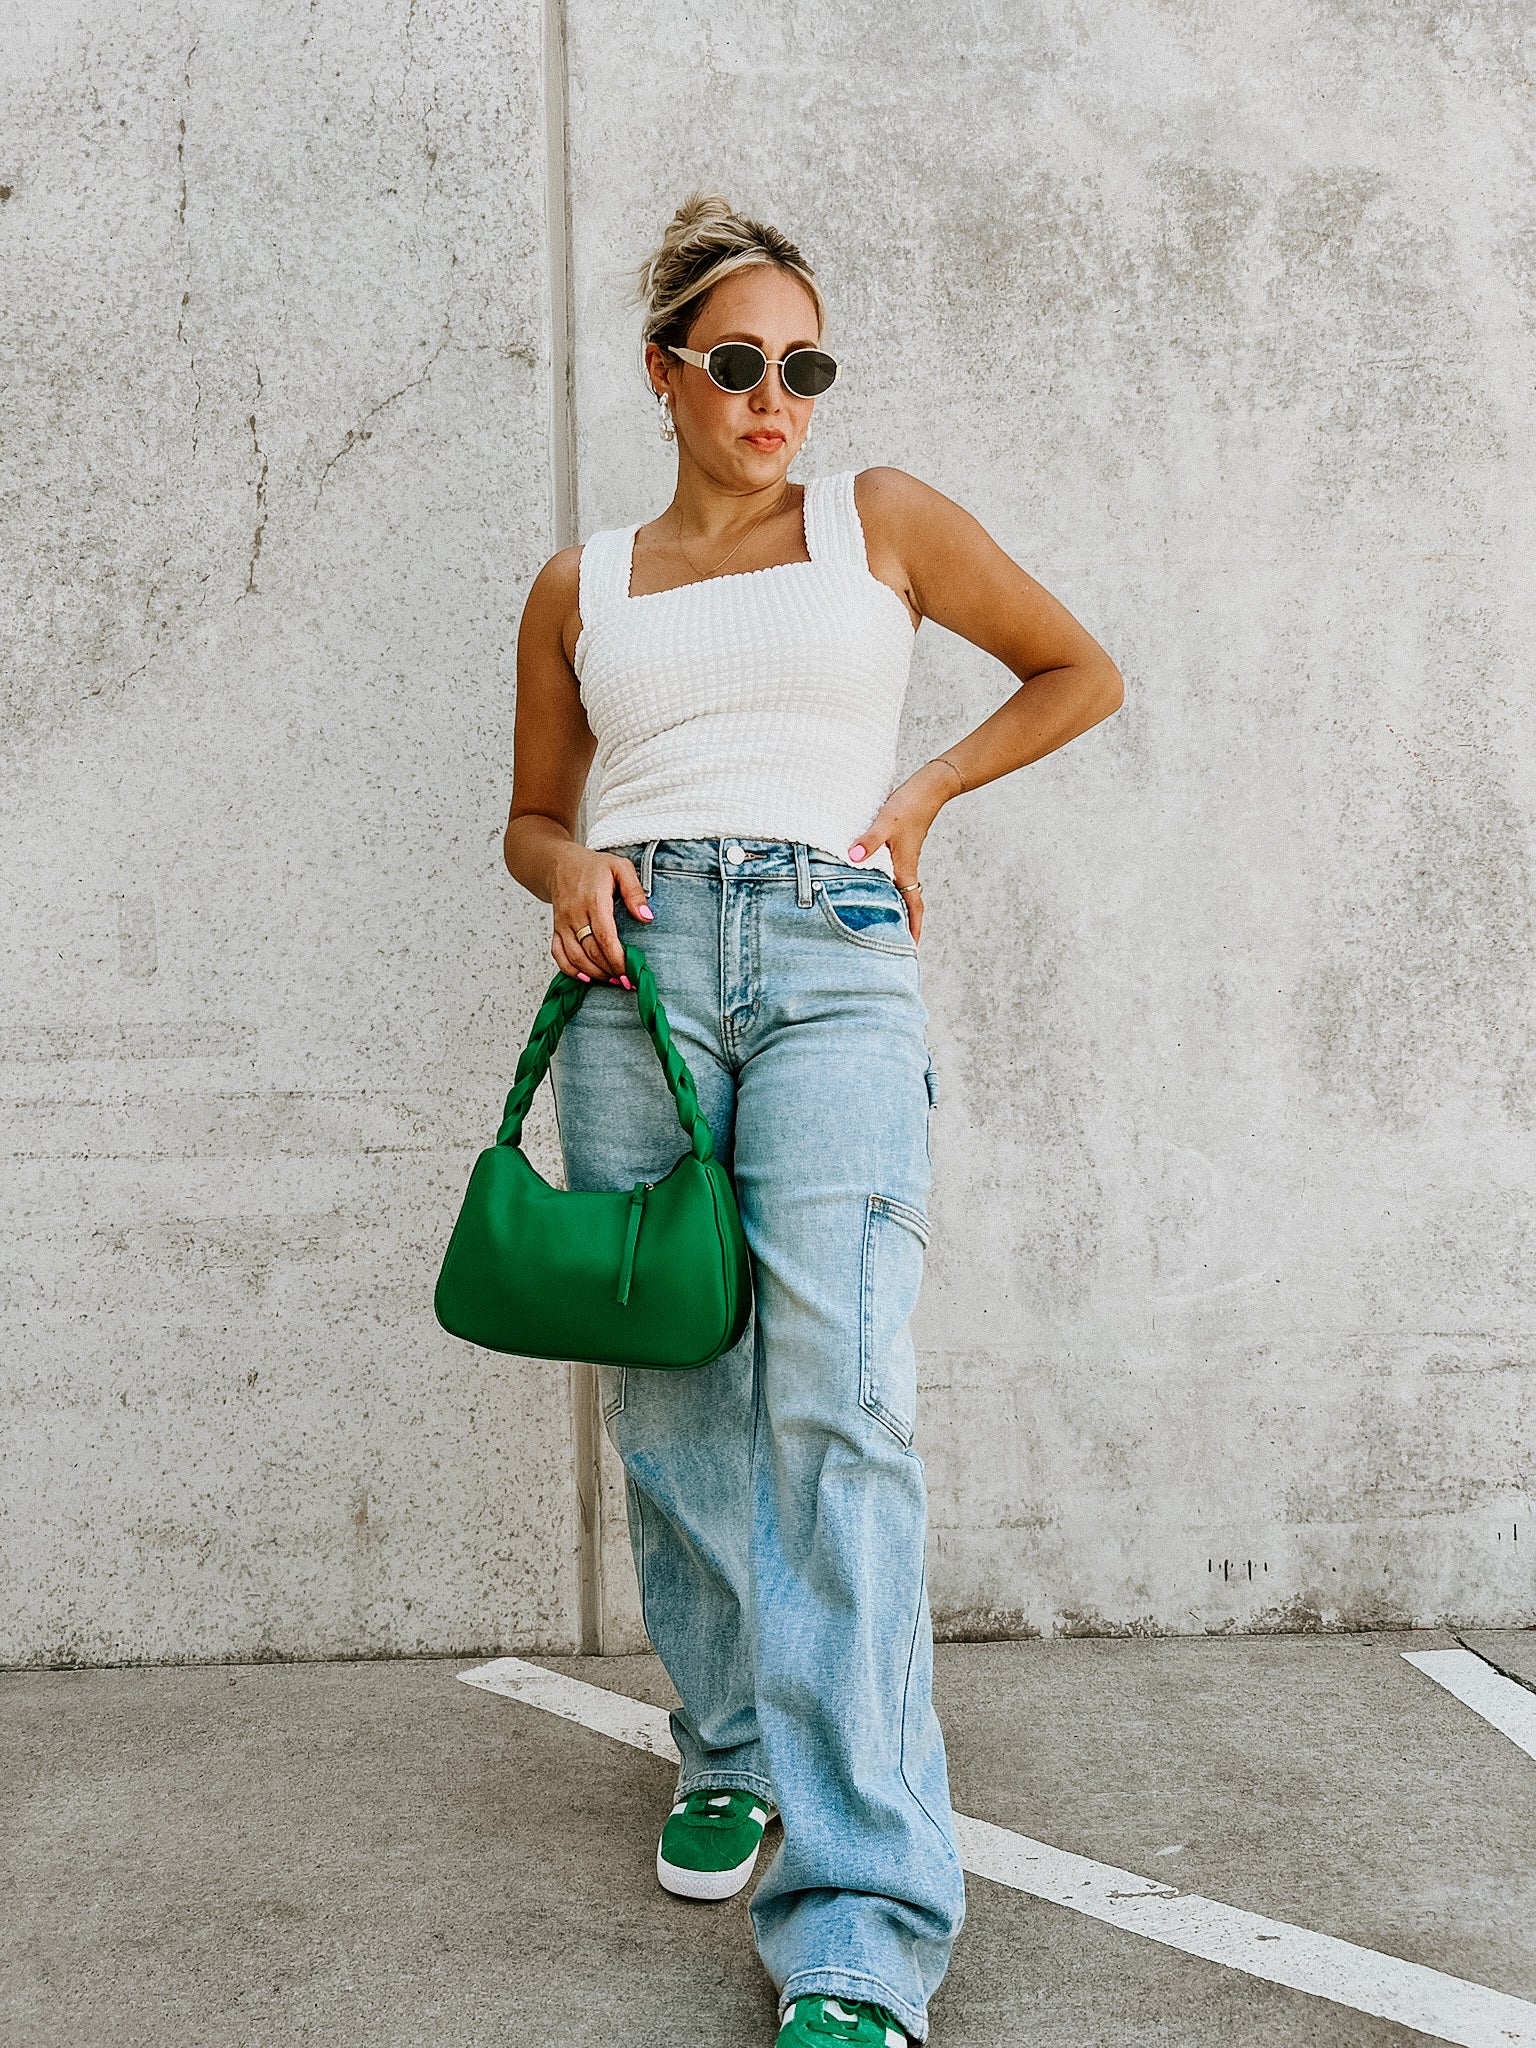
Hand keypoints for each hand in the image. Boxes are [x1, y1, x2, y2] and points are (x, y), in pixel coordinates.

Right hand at [549, 845, 653, 983]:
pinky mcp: (555, 929)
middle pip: (591, 951)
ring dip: (593, 973)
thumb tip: (646, 916)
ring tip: (611, 980)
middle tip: (626, 980)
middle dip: (609, 970)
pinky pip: (558, 954)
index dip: (617, 958)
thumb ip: (635, 890)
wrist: (559, 863)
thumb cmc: (593, 867)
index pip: (605, 936)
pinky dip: (570, 969)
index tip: (630, 972)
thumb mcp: (620, 867)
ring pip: (575, 956)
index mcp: (594, 900)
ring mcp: (563, 923)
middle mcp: (575, 914)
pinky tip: (586, 977)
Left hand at [845, 760, 954, 945]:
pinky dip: (887, 889)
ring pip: (900, 891)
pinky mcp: (899, 849)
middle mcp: (906, 868)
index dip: (913, 929)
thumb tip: (854, 856)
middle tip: (893, 947)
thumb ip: (869, 839)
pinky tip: (873, 887)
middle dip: (902, 926)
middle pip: (907, 905)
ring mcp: (904, 859)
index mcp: (905, 868)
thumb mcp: (886, 822)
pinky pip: (894, 876)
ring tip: (883, 925)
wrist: (928, 787)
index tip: (911, 951)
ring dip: (896, 909)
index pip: (913, 907)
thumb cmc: (909, 805)